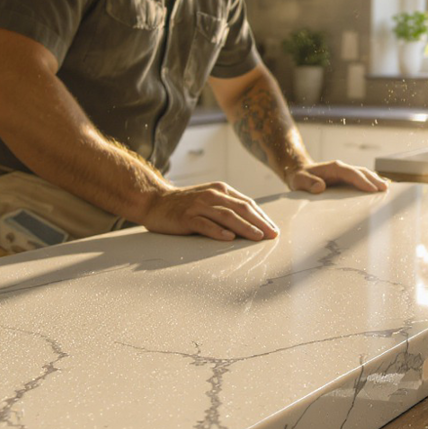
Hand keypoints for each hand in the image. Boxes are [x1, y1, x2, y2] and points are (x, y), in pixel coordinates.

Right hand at [140, 181, 278, 241]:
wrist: (154, 201)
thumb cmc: (185, 204)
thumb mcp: (209, 200)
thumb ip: (227, 207)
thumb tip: (252, 224)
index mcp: (220, 190)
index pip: (247, 204)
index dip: (262, 217)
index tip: (274, 230)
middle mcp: (212, 195)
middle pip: (241, 208)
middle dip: (260, 222)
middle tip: (272, 235)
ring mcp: (199, 205)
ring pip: (227, 216)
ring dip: (245, 227)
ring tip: (257, 237)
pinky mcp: (186, 217)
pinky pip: (204, 224)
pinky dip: (218, 231)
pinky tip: (229, 238)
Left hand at [285, 160, 388, 194]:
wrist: (299, 172)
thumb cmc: (300, 177)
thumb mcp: (299, 181)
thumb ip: (308, 183)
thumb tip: (320, 188)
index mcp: (334, 167)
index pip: (351, 173)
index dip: (362, 181)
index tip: (372, 189)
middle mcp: (342, 168)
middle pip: (362, 172)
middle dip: (374, 180)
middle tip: (385, 189)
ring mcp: (345, 173)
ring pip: (364, 174)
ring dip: (375, 181)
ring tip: (386, 190)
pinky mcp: (346, 179)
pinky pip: (361, 179)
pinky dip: (370, 183)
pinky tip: (378, 190)